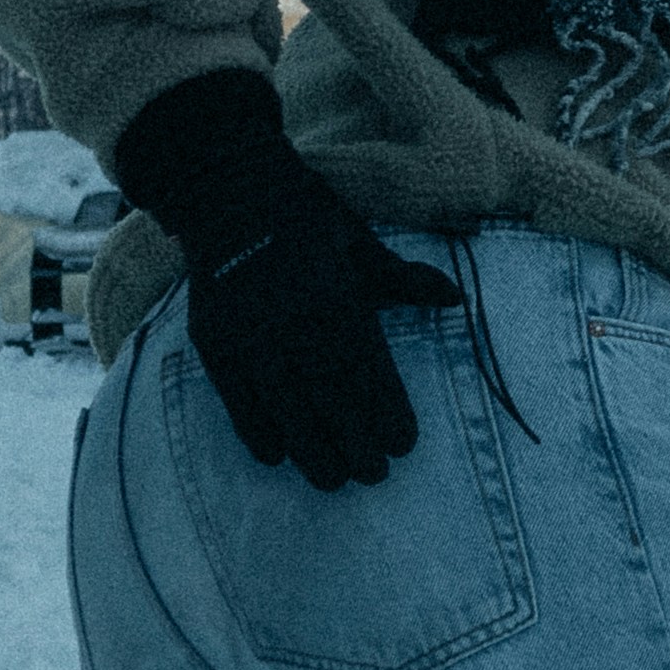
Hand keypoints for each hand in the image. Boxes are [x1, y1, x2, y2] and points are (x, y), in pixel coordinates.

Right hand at [115, 75, 461, 492]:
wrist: (225, 188)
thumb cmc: (304, 215)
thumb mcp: (359, 240)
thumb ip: (403, 279)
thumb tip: (456, 298)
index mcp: (335, 294)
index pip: (366, 368)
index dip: (386, 412)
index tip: (404, 445)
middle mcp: (291, 319)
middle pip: (328, 399)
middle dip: (354, 444)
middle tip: (374, 476)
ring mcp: (248, 334)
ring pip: (284, 408)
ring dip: (310, 450)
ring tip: (333, 480)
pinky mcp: (214, 342)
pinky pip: (236, 400)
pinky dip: (257, 431)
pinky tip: (278, 455)